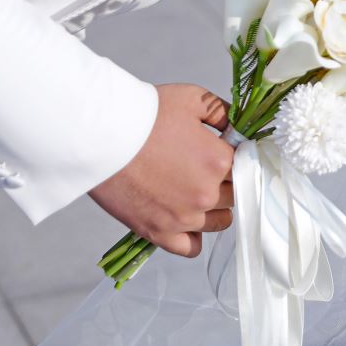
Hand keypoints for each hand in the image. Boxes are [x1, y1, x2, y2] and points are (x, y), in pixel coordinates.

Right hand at [89, 83, 234, 256]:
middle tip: (199, 168)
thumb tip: (238, 128)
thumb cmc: (144, 114)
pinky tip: (184, 220)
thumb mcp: (192, 98)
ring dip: (212, 209)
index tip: (219, 153)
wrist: (100, 134)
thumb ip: (224, 114)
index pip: (246, 168)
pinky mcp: (159, 233)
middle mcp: (206, 194)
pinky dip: (192, 237)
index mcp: (219, 161)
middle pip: (234, 195)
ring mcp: (184, 218)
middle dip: (223, 182)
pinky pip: (191, 248)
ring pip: (219, 222)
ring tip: (190, 191)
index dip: (233, 159)